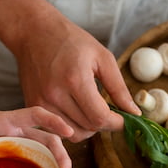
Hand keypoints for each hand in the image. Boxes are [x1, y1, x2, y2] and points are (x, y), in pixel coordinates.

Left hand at [0, 106, 74, 167]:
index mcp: (2, 121)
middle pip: (47, 136)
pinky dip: (48, 162)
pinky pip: (38, 151)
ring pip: (47, 145)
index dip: (53, 121)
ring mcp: (19, 136)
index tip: (69, 132)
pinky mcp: (18, 145)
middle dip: (62, 154)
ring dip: (60, 160)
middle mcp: (15, 127)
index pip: (34, 115)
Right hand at [14, 16, 139, 141]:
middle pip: (88, 128)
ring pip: (73, 134)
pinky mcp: (33, 106)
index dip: (117, 123)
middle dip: (104, 124)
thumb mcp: (102, 57)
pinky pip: (57, 130)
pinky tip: (77, 112)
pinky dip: (71, 127)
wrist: (33, 33)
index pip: (100, 117)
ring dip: (88, 128)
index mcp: (75, 79)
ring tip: (92, 111)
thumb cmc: (70, 40)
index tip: (124, 119)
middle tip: (110, 112)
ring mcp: (40, 102)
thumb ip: (119, 88)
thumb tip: (134, 113)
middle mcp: (55, 94)